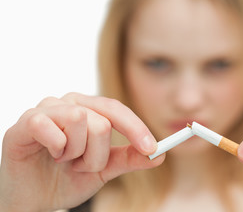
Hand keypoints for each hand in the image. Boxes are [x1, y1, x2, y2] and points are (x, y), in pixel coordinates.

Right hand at [0, 92, 164, 210]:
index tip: (151, 148)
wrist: (35, 197)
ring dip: (76, 153)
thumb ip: (130, 158)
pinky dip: (56, 148)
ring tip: (64, 160)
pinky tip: (50, 154)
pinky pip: (49, 126)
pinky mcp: (26, 121)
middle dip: (97, 156)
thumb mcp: (105, 169)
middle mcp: (70, 103)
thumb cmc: (68, 178)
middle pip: (102, 122)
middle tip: (80, 166)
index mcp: (90, 109)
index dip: (136, 128)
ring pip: (80, 120)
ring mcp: (47, 109)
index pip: (117, 110)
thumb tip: (160, 153)